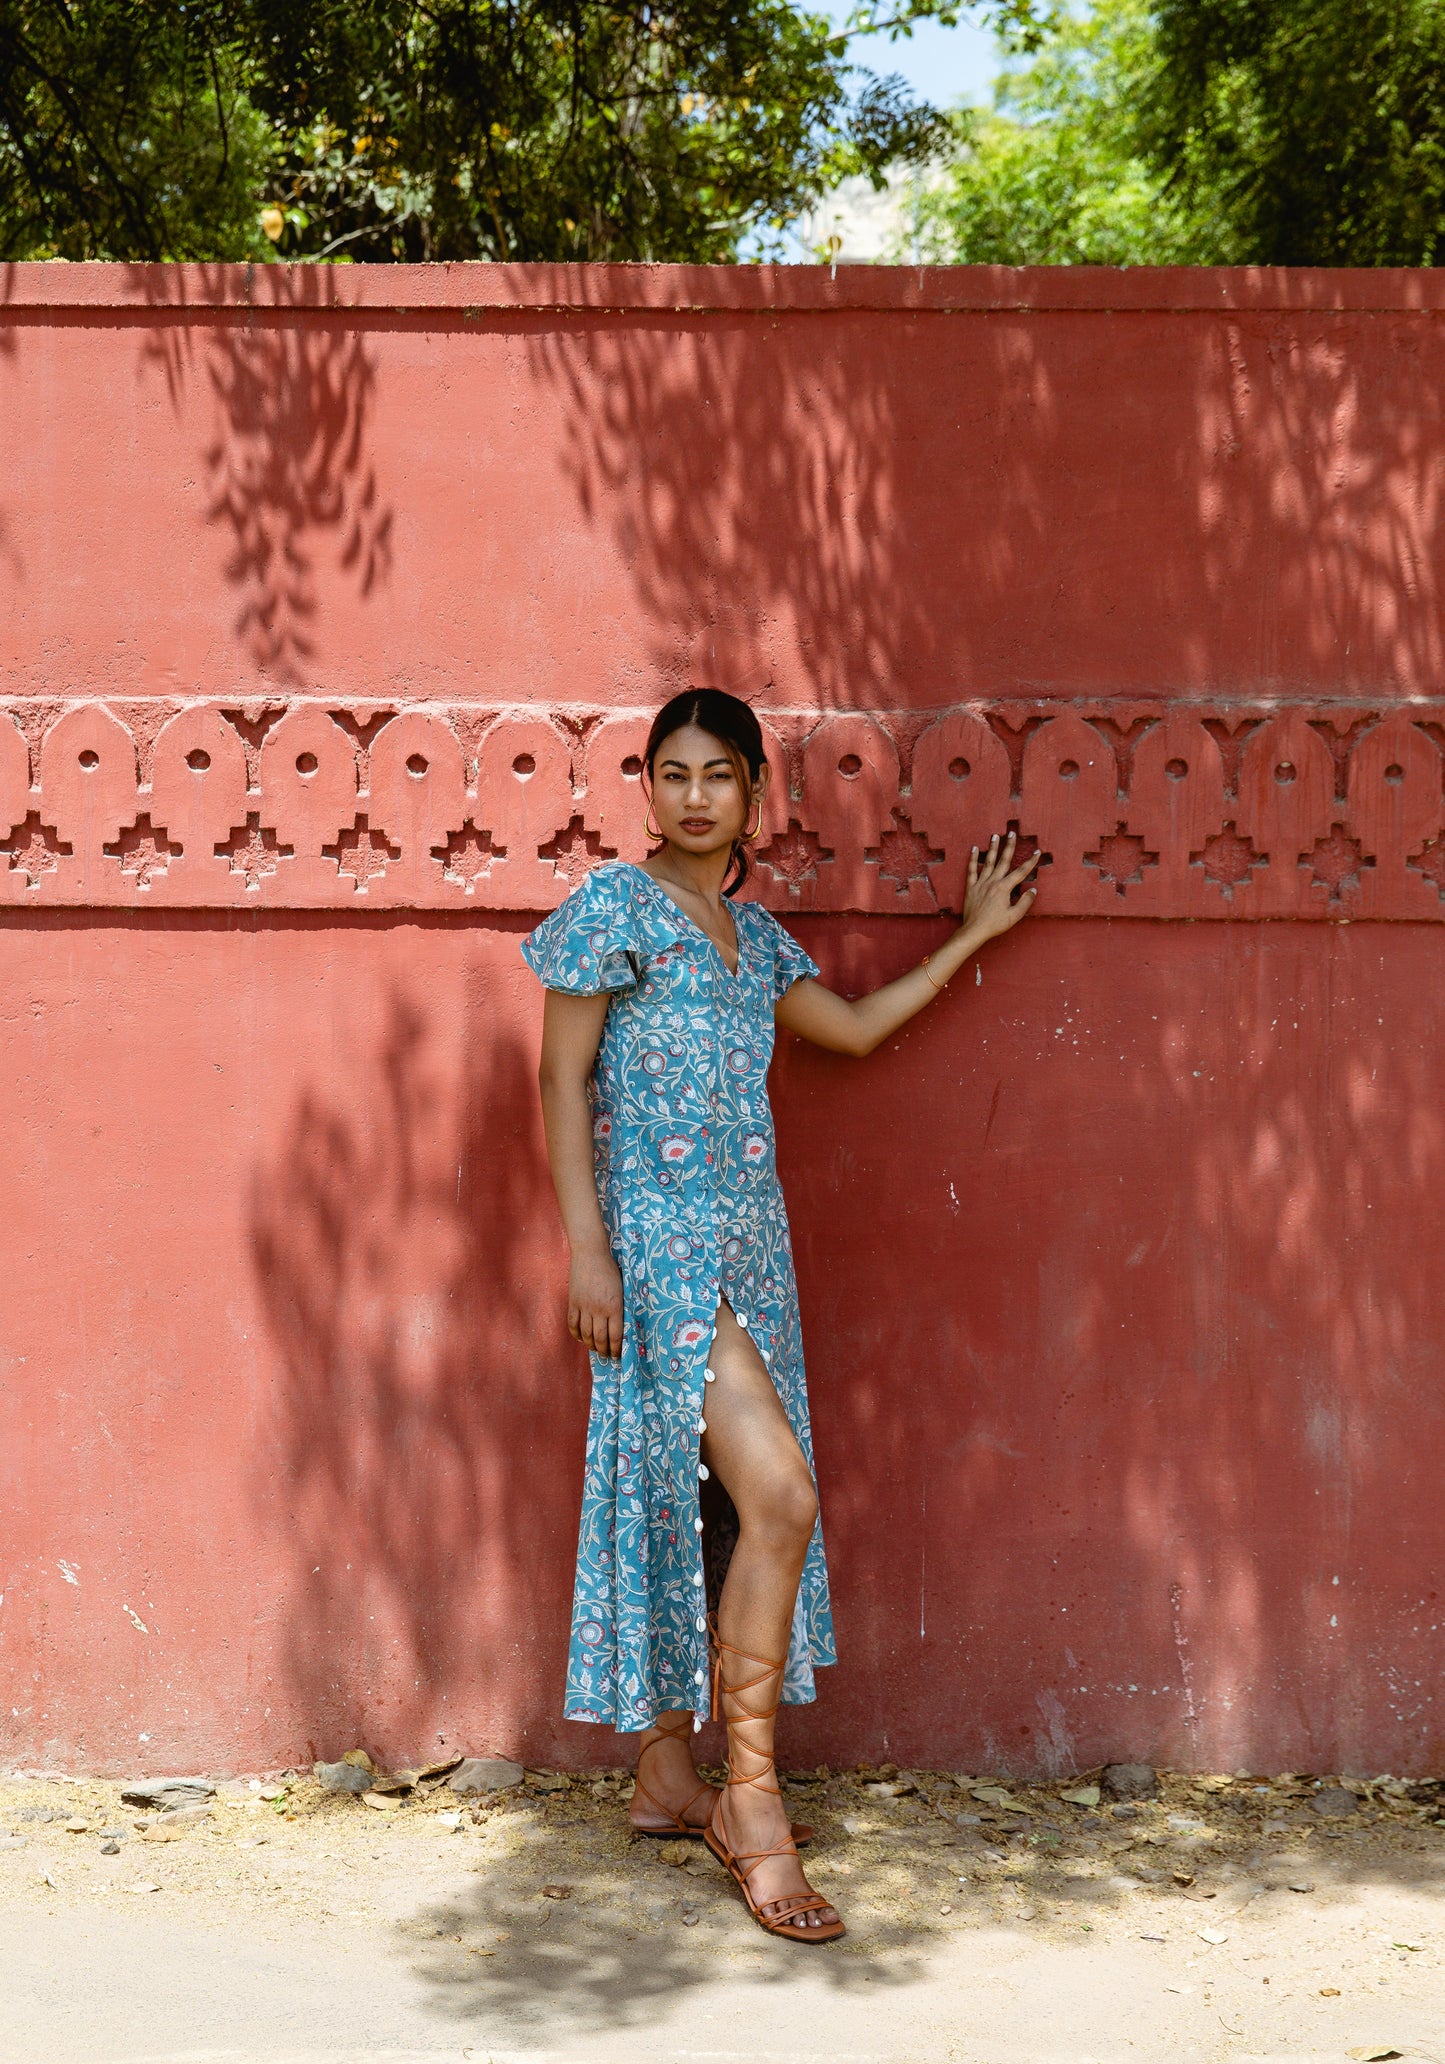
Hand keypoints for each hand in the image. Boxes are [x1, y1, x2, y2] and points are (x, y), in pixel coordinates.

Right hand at [568, 1242, 623, 1359]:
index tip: (617, 1355)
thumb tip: (623, 1325)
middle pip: (600, 1338)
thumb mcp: (622, 1288)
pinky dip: (576, 1334)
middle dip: (604, 1350)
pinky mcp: (573, 1302)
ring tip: (595, 1348)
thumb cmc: (611, 1269)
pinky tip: (581, 1337)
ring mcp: (584, 1306)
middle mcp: (599, 1309)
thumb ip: (621, 1306)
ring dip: (590, 1344)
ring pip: (586, 1334)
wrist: (591, 1254)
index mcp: (615, 1306)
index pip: (616, 1336)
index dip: (616, 1349)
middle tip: (607, 1354)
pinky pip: (573, 1324)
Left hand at [963, 832, 1038, 942]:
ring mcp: (981, 883)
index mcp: (1004, 888)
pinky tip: (973, 848)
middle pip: (1003, 860)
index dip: (1030, 862)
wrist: (974, 930)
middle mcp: (993, 882)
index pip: (1021, 872)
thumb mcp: (1014, 916)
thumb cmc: (995, 925)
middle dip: (1009, 846)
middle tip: (1012, 833)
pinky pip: (971, 870)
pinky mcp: (971, 887)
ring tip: (995, 835)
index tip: (1037, 852)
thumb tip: (1033, 890)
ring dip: (992, 847)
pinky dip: (972, 859)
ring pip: (987, 861)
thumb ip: (1025, 902)